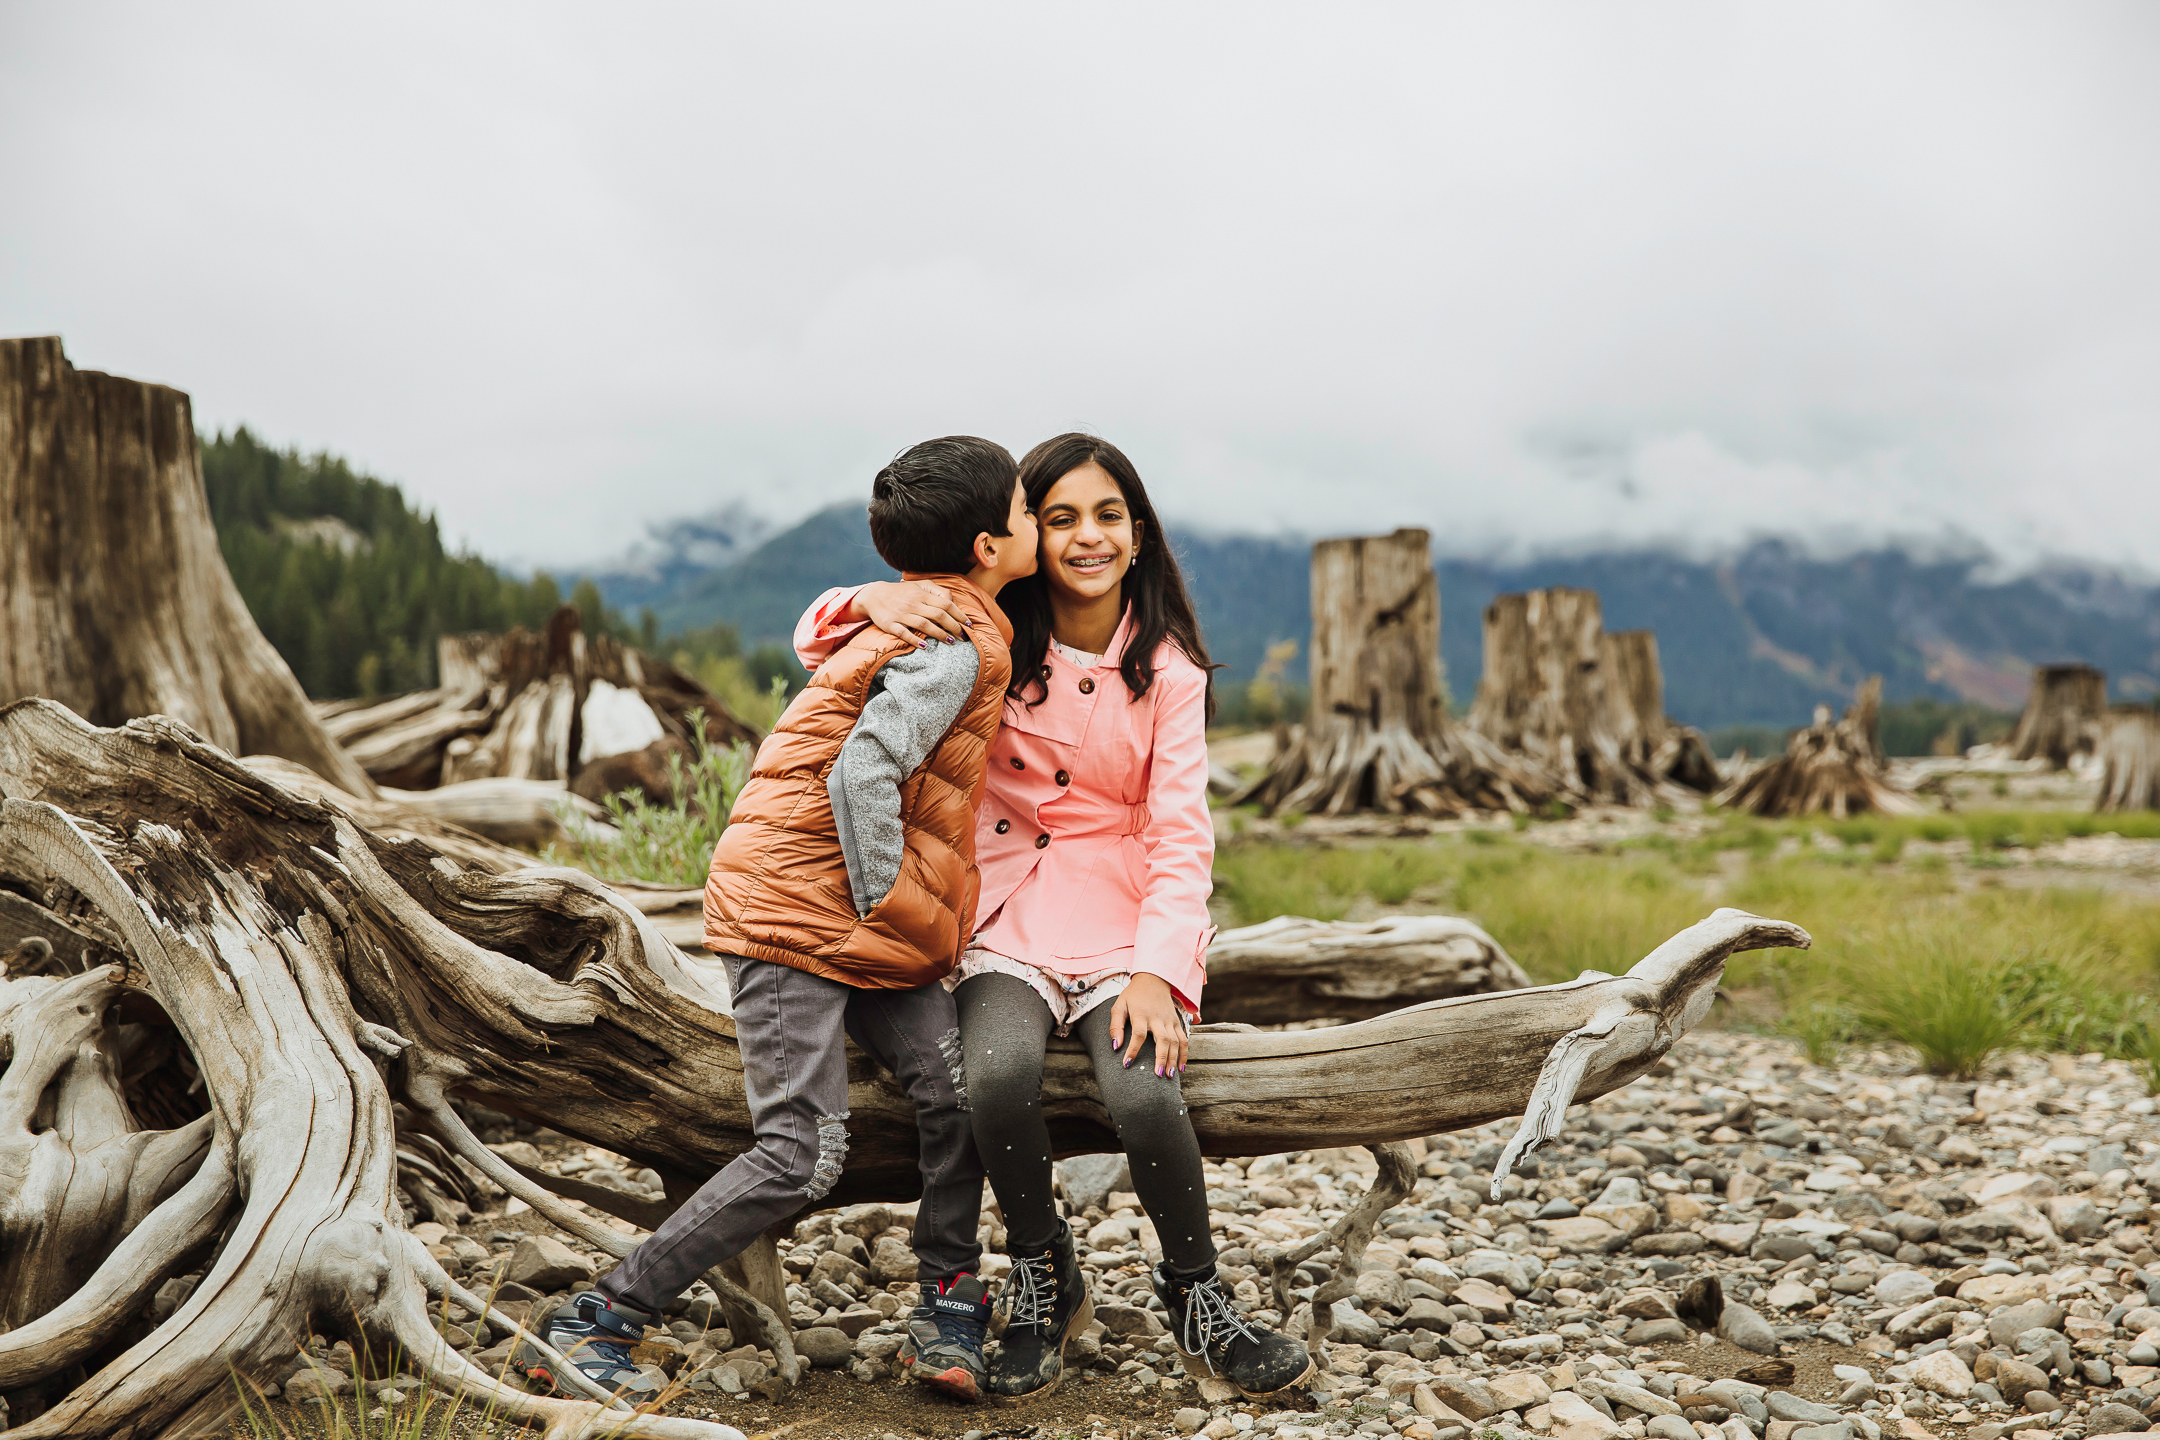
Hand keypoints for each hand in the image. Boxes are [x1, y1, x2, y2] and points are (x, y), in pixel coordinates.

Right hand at [848, 580, 970, 646]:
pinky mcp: (890, 624)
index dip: (959, 614)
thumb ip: (937, 590)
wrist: (874, 595)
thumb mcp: (919, 585)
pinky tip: (924, 646)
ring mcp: (901, 614)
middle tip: (963, 637)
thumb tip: (952, 601)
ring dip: (939, 634)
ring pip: (924, 624)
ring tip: (951, 641)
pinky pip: (903, 633)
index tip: (969, 624)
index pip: (945, 604)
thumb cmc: (902, 592)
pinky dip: (914, 639)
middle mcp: (913, 604)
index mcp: (922, 594)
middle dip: (953, 626)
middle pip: (938, 615)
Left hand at [1108, 973, 1188, 1075]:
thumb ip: (1115, 1026)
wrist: (1153, 979)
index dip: (1133, 1050)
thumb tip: (1115, 1046)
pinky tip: (1181, 1067)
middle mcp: (1157, 1018)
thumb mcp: (1119, 1006)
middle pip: (1163, 1040)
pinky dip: (1185, 1053)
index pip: (1138, 1034)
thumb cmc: (1133, 995)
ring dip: (1174, 1059)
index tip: (1127, 1064)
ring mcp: (1169, 1020)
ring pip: (1176, 1041)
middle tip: (1159, 1075)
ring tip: (1170, 1076)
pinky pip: (1184, 1039)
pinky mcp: (1177, 1021)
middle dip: (1162, 1058)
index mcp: (1141, 1014)